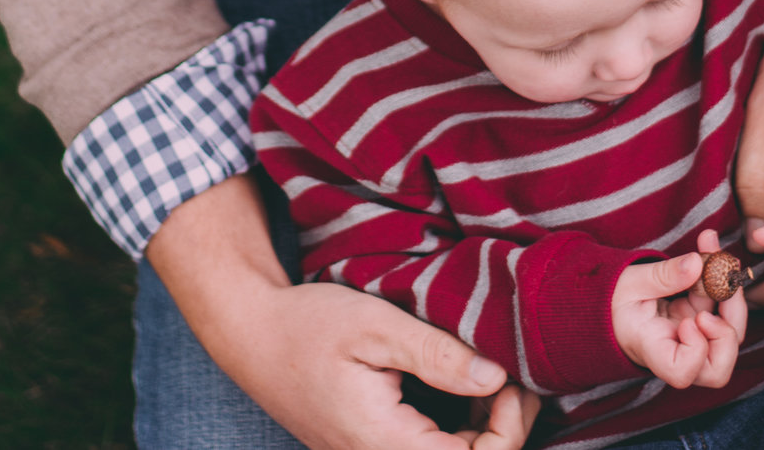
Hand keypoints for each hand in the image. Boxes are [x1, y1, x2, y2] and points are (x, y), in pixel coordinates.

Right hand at [150, 176, 536, 449]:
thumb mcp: (376, 326)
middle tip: (512, 371)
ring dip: (483, 425)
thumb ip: (437, 355)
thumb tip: (495, 379)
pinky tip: (464, 380)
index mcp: (384, 444)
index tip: (509, 378)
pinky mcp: (373, 447)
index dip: (508, 427)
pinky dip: (458, 422)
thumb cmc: (309, 326)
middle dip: (504, 425)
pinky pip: (429, 448)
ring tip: (493, 372)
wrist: (252, 335)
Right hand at [612, 227, 749, 389]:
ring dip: (732, 297)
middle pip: (717, 367)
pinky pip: (723, 307)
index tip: (688, 320)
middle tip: (720, 293)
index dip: (696, 350)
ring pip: (729, 336)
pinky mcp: (699, 319)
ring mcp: (692, 338)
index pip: (682, 372)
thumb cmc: (612, 301)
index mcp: (653, 350)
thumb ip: (662, 276)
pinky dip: (723, 279)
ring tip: (716, 257)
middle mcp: (678, 352)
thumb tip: (696, 264)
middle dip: (729, 329)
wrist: (611, 303)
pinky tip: (710, 249)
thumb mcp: (630, 283)